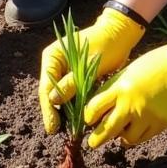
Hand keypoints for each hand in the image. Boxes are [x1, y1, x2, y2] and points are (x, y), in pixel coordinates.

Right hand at [38, 7, 144, 133]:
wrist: (120, 35)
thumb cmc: (105, 45)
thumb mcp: (89, 65)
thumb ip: (72, 82)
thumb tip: (53, 100)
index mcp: (52, 56)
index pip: (46, 86)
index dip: (48, 108)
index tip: (52, 126)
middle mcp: (54, 63)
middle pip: (50, 92)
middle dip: (53, 112)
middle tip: (56, 131)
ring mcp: (64, 70)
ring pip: (59, 95)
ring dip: (62, 111)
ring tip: (66, 129)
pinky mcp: (74, 77)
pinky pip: (70, 93)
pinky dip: (72, 105)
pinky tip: (74, 120)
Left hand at [84, 25, 166, 147]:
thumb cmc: (154, 64)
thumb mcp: (128, 71)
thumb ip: (114, 89)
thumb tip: (101, 107)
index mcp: (120, 88)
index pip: (94, 109)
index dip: (88, 117)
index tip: (89, 119)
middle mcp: (131, 105)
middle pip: (106, 130)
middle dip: (96, 139)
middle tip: (93, 143)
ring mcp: (147, 117)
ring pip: (126, 139)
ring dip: (121, 137)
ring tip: (120, 132)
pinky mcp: (161, 124)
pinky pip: (144, 138)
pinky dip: (137, 136)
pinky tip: (136, 129)